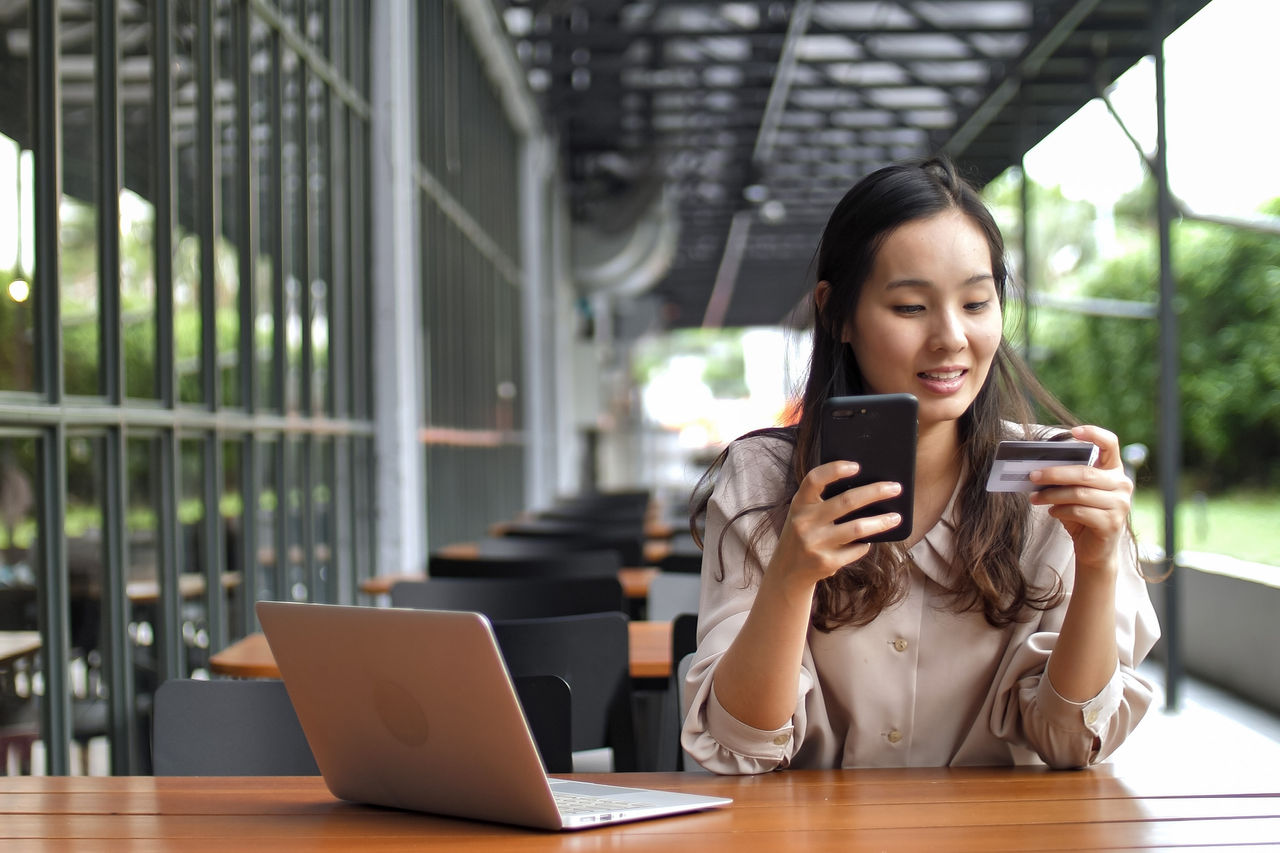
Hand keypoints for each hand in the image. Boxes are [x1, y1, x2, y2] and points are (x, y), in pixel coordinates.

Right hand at [766, 460, 903, 589]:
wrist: (788, 571)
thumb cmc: (805, 533)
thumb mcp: (805, 514)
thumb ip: (824, 501)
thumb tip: (866, 489)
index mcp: (799, 504)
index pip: (814, 479)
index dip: (835, 469)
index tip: (857, 466)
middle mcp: (804, 522)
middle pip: (846, 501)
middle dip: (875, 492)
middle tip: (896, 488)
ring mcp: (815, 544)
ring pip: (857, 528)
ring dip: (881, 522)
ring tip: (896, 517)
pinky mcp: (826, 562)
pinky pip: (857, 549)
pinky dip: (866, 544)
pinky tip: (869, 540)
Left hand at [1028, 425, 1131, 572]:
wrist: (1095, 550)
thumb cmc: (1082, 516)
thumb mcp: (1075, 493)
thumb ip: (1066, 478)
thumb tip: (1037, 467)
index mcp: (1114, 471)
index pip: (1110, 444)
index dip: (1094, 434)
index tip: (1073, 432)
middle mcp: (1122, 485)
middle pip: (1085, 472)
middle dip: (1055, 473)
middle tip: (1032, 476)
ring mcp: (1120, 505)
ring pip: (1080, 493)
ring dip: (1052, 495)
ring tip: (1035, 498)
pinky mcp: (1112, 523)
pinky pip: (1080, 512)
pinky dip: (1060, 510)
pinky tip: (1051, 512)